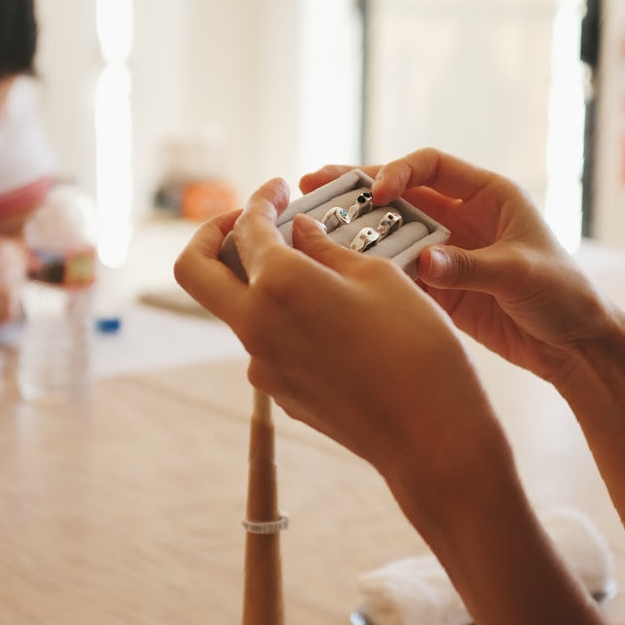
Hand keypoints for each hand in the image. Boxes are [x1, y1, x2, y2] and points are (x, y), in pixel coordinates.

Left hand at [174, 179, 509, 495]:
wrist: (430, 434)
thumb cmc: (416, 347)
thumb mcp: (380, 277)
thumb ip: (327, 249)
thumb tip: (299, 232)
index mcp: (278, 285)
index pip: (246, 227)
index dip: (260, 200)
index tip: (278, 191)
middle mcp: (255, 326)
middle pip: (194, 270)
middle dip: (211, 236)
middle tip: (249, 221)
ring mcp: (263, 366)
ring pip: (236, 310)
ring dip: (258, 283)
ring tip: (314, 272)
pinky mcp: (280, 395)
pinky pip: (268, 345)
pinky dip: (285, 321)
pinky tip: (331, 319)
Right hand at [302, 151, 614, 388]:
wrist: (577, 347)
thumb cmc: (565, 297)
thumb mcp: (521, 276)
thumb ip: (470, 267)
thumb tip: (423, 261)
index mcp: (489, 196)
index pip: (432, 166)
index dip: (399, 171)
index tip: (376, 193)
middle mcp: (463, 216)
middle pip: (401, 192)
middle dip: (358, 188)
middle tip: (313, 183)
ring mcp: (448, 251)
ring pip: (391, 229)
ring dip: (355, 227)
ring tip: (309, 222)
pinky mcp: (440, 286)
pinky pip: (397, 268)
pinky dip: (368, 265)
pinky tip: (333, 264)